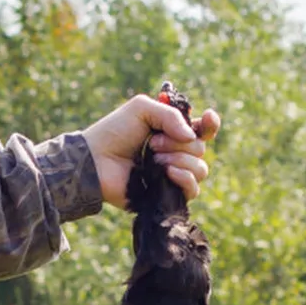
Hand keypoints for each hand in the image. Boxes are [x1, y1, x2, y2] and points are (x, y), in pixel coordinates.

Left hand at [83, 95, 220, 207]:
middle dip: (179, 143)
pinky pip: (193, 189)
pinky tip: (166, 172)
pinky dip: (184, 177)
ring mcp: (172, 175)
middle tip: (152, 143)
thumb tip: (193, 137)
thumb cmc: (113, 132)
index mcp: (172, 132)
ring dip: (180, 159)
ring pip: (200, 168)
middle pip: (200, 148)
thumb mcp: (142, 108)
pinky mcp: (166, 195)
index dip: (211, 124)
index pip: (204, 130)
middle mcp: (175, 153)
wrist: (94, 161)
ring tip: (153, 158)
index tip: (207, 118)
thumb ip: (171, 116)